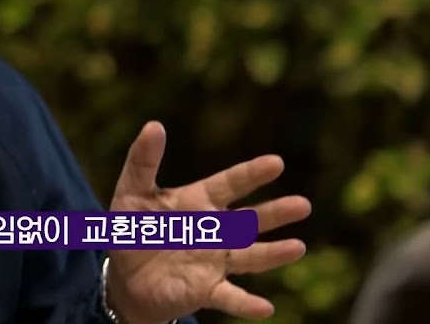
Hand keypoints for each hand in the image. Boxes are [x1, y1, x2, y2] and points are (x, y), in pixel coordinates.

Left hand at [104, 122, 310, 322]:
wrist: (126, 277)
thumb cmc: (135, 230)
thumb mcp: (132, 192)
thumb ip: (143, 161)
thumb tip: (154, 125)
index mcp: (200, 203)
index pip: (231, 185)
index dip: (251, 174)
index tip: (276, 163)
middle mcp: (215, 232)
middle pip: (251, 220)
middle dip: (276, 213)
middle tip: (303, 205)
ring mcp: (215, 262)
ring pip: (250, 257)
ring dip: (274, 254)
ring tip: (298, 247)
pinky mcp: (207, 290)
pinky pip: (231, 298)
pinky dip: (247, 303)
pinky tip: (265, 307)